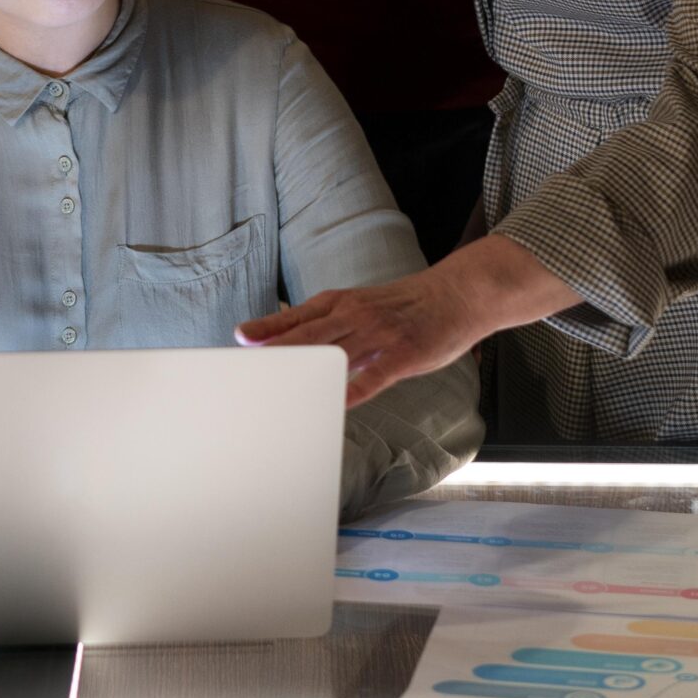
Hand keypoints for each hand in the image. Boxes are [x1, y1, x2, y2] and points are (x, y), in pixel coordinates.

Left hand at [237, 263, 485, 405]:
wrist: (457, 294)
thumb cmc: (406, 306)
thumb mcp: (364, 306)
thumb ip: (334, 326)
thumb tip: (300, 343)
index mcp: (344, 302)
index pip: (299, 316)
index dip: (269, 327)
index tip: (240, 337)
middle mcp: (356, 314)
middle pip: (309, 333)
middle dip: (276, 346)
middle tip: (248, 358)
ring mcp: (379, 333)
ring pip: (335, 352)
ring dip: (306, 367)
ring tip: (279, 383)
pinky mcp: (403, 353)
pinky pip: (374, 375)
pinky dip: (353, 388)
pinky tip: (337, 402)